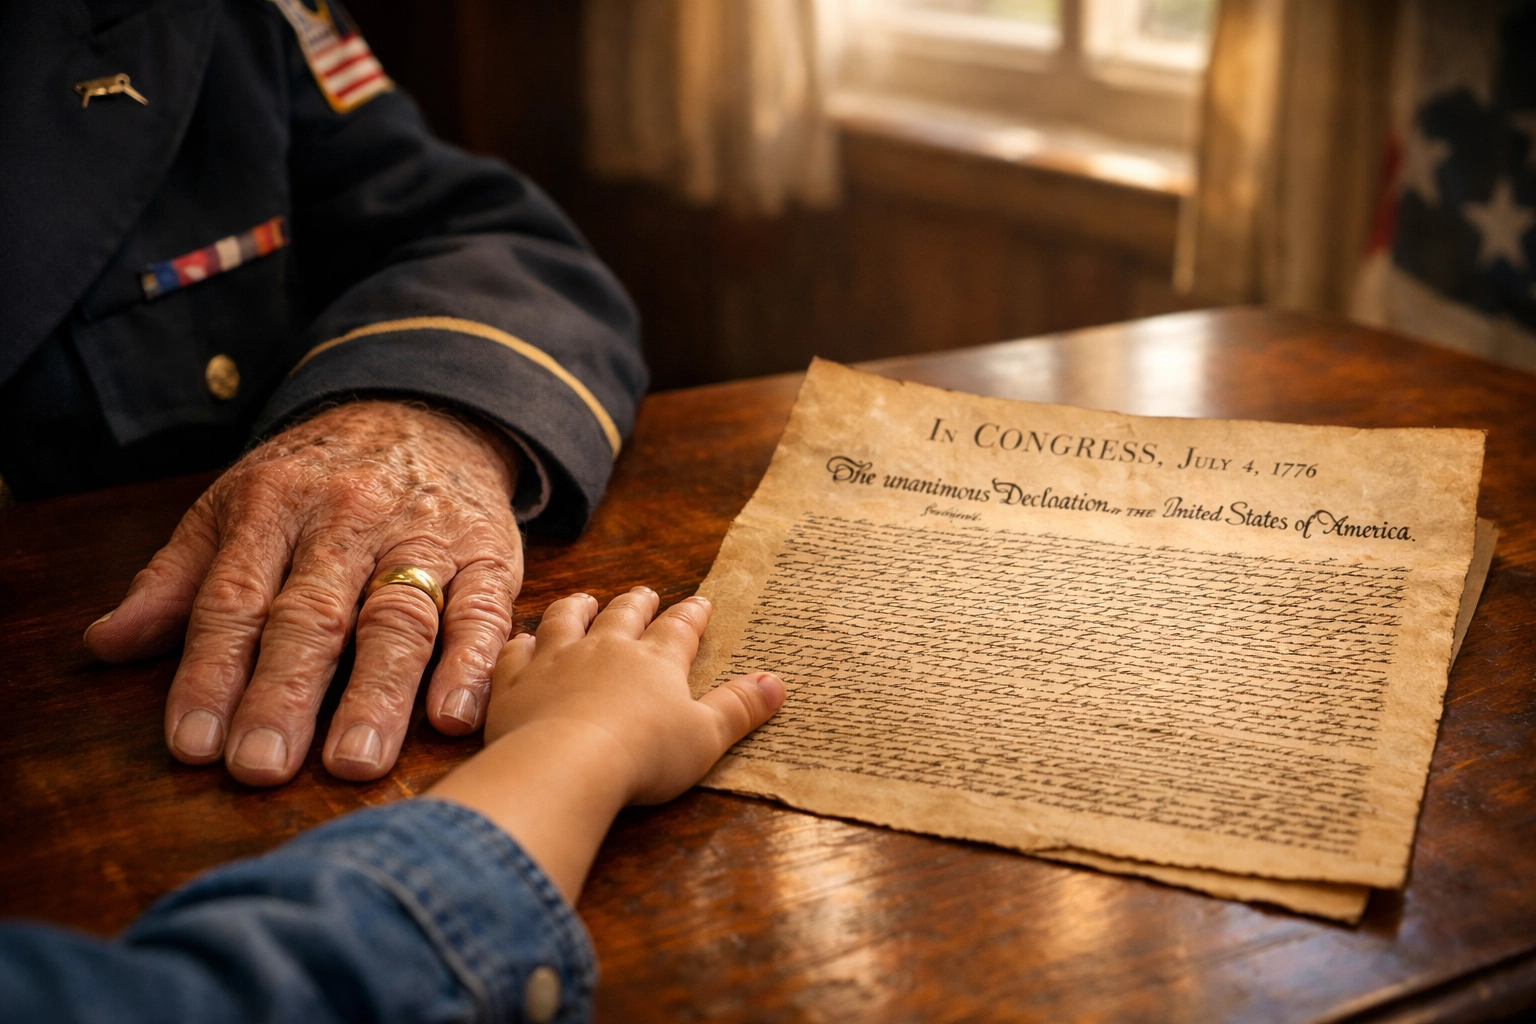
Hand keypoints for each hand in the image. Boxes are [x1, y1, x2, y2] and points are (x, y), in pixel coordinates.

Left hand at [84, 400, 523, 785]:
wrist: (428, 413)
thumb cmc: (320, 478)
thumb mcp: (236, 505)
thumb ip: (179, 578)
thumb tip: (106, 645)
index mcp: (274, 507)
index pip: (235, 600)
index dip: (211, 672)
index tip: (195, 745)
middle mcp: (349, 520)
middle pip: (313, 615)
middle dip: (284, 694)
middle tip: (261, 768)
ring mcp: (425, 537)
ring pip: (399, 618)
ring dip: (376, 693)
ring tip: (353, 760)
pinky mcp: (489, 554)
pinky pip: (484, 612)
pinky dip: (473, 665)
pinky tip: (454, 717)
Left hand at [430, 588, 783, 898]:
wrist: (566, 763)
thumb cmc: (645, 754)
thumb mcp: (706, 736)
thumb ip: (739, 708)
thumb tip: (777, 683)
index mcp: (655, 661)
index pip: (678, 630)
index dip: (691, 615)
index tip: (700, 602)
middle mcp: (605, 648)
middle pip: (623, 616)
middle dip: (637, 604)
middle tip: (645, 593)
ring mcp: (556, 660)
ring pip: (566, 620)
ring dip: (578, 608)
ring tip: (584, 600)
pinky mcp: (515, 681)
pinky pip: (517, 651)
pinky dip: (521, 643)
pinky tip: (523, 642)